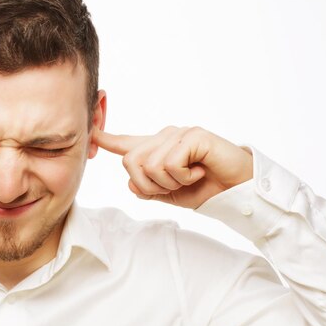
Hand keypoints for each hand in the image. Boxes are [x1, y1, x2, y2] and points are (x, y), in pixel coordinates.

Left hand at [93, 126, 252, 208]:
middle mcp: (164, 137)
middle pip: (131, 162)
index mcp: (156, 149)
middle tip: (175, 185)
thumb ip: (147, 188)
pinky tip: (199, 170)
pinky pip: (169, 163)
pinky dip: (183, 176)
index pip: (125, 143)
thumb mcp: (168, 193)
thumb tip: (130, 182)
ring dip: (169, 182)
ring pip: (149, 165)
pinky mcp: (193, 136)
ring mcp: (179, 134)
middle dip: (149, 184)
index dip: (105, 139)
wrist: (236, 191)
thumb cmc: (204, 189)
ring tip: (190, 177)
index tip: (89, 131)